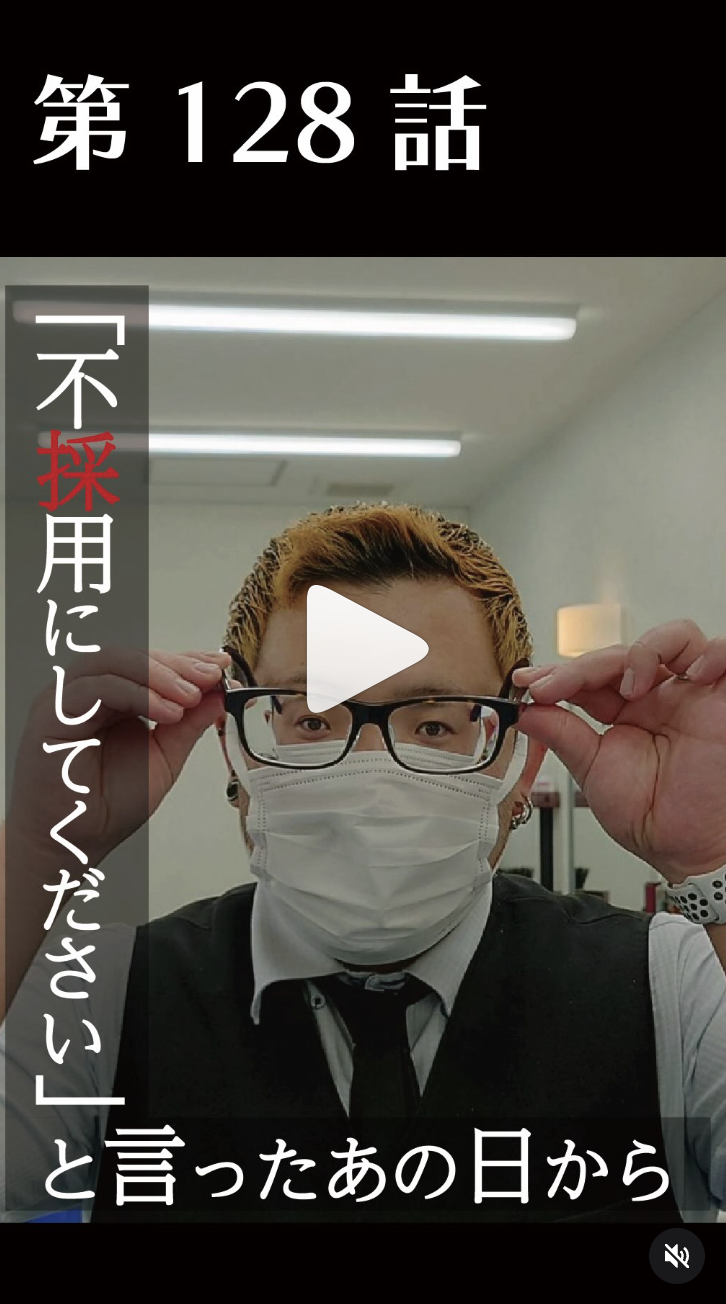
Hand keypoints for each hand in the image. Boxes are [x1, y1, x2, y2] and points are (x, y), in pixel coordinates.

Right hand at [6, 647, 230, 871]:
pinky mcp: (52, 713)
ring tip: (188, 698)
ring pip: (112, 661)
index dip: (186, 660)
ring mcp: (68, 700)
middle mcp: (89, 694)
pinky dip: (134, 692)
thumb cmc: (108, 806)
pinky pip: (95, 687)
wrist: (75, 841)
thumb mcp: (165, 758)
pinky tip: (166, 712)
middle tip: (208, 679)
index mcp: (114, 700)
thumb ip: (189, 725)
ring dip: (157, 674)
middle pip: (133, 657)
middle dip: (177, 665)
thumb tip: (219, 694)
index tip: (219, 667)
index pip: (150, 665)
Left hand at [512, 620, 725, 882]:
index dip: (559, 674)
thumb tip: (527, 712)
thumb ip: (563, 737)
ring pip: (673, 638)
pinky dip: (709, 653)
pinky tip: (688, 675)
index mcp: (627, 713)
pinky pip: (723, 653)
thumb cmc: (657, 820)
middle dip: (582, 667)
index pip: (591, 676)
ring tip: (630, 686)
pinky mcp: (725, 698)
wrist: (697, 851)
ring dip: (644, 651)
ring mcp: (693, 694)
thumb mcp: (595, 774)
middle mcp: (660, 698)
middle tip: (554, 688)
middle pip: (622, 655)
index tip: (528, 683)